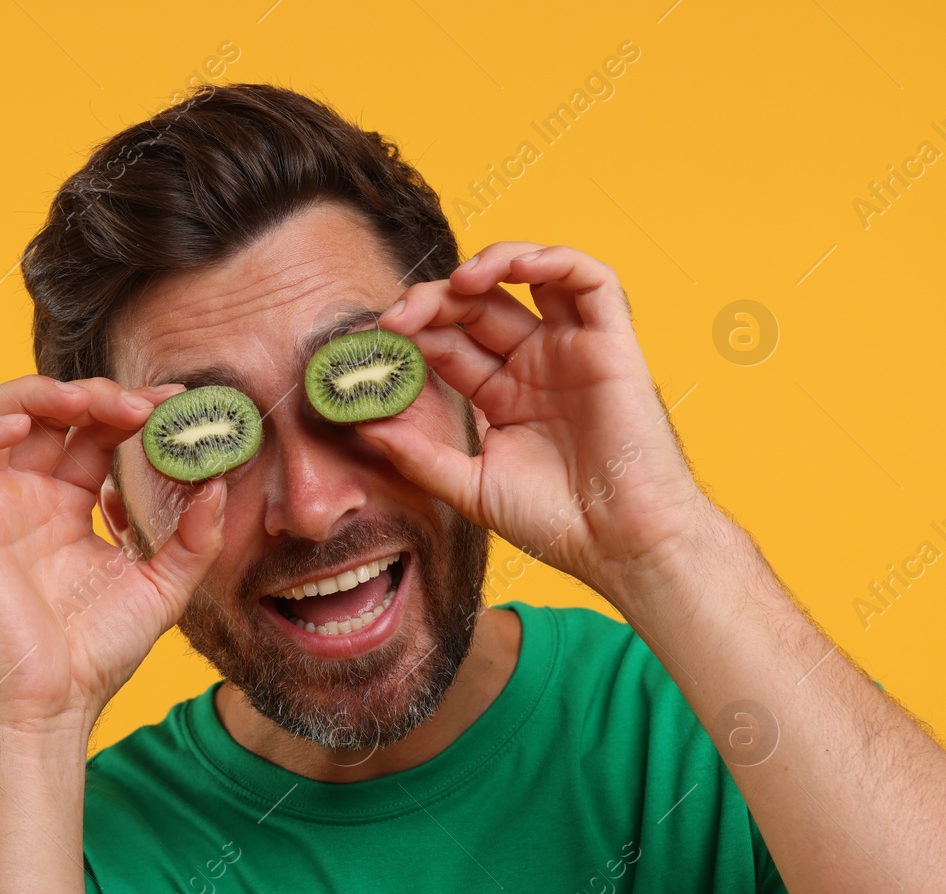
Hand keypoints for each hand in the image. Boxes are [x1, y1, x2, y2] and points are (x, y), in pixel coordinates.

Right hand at [0, 374, 227, 737]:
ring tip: (89, 401)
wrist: (51, 706)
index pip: (92, 433)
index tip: (175, 404)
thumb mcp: (163, 587)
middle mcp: (24, 497)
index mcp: (64, 506)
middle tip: (143, 404)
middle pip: (48, 414)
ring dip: (39, 395)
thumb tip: (217, 482)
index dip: (129, 408)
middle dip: (95, 395)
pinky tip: (27, 423)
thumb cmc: (95, 655)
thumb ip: (194, 538)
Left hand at [363, 242, 712, 597]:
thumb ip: (418, 455)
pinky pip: (590, 280)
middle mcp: (535, 365)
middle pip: (478, 307)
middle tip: (397, 318)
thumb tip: (363, 425)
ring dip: (490, 265)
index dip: (413, 334)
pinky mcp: (612, 344)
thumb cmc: (555, 522)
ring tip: (454, 283)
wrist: (619, 545)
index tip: (375, 343)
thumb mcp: (470, 487)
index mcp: (502, 394)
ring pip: (532, 278)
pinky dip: (552, 259)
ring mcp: (573, 351)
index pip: (448, 344)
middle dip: (435, 302)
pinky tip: (511, 269)